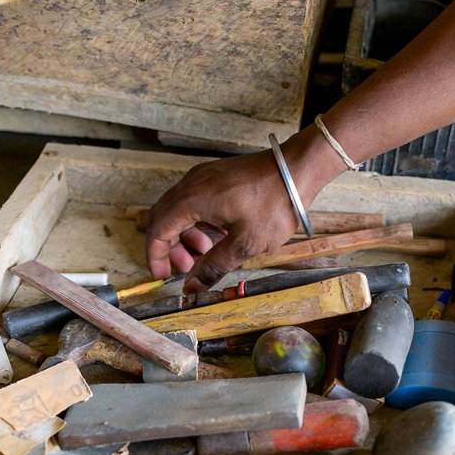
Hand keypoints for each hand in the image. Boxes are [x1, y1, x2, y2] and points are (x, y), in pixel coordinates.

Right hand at [145, 150, 300, 292]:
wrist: (298, 168)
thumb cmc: (275, 202)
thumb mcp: (245, 243)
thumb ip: (214, 266)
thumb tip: (192, 286)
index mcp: (192, 199)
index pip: (157, 231)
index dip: (156, 257)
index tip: (163, 276)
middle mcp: (192, 184)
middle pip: (163, 219)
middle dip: (170, 248)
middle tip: (187, 268)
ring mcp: (204, 177)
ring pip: (179, 210)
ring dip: (185, 235)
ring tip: (206, 254)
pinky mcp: (217, 176)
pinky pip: (194, 201)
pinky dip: (197, 222)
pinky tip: (218, 235)